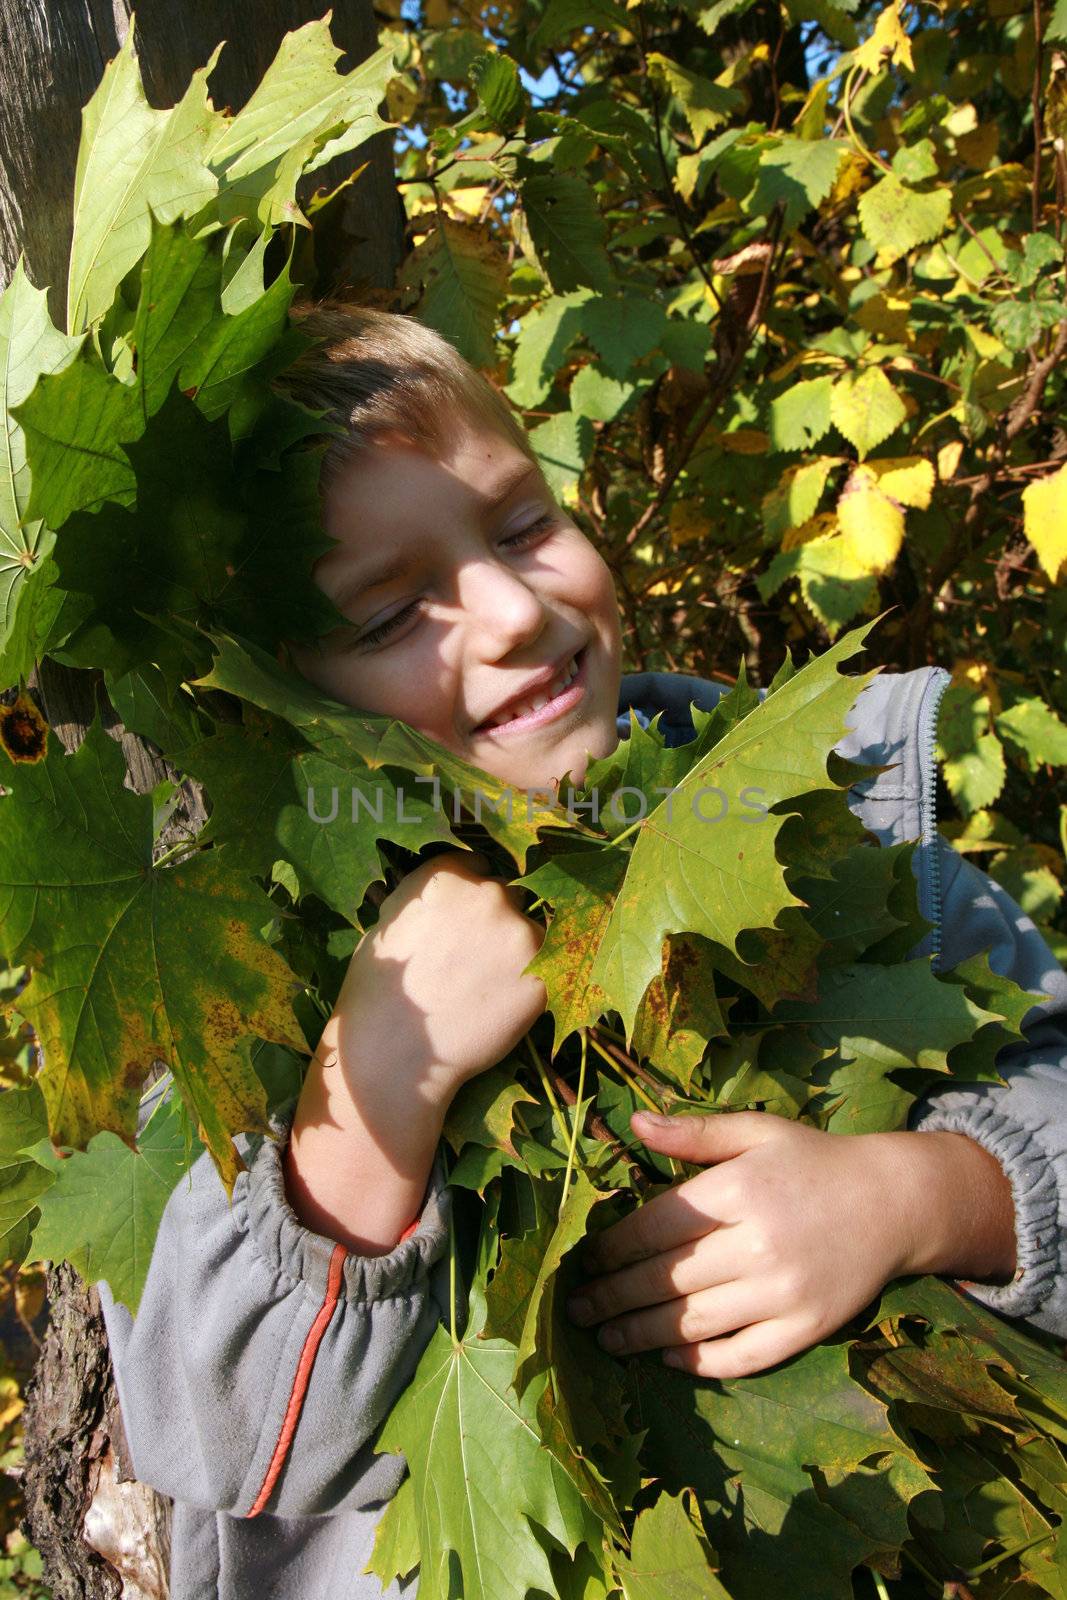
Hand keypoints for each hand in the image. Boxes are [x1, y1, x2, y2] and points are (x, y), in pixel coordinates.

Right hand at [285, 850, 545, 1253]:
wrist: (393, 1053)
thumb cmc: (377, 994)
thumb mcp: (388, 924)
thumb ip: (427, 897)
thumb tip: (452, 886)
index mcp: (446, 875)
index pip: (473, 865)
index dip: (467, 894)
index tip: (462, 920)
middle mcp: (488, 893)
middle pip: (506, 895)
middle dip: (494, 920)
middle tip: (472, 961)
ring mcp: (520, 933)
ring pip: (531, 932)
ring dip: (517, 951)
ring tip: (485, 988)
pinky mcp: (544, 975)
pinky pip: (547, 969)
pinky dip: (531, 984)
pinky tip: (500, 1006)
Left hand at [566, 1108, 1016, 1378]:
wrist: (896, 1202)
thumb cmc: (814, 1161)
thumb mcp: (756, 1132)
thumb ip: (693, 1133)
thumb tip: (631, 1123)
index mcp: (740, 1190)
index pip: (656, 1227)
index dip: (611, 1249)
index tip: (584, 1262)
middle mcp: (759, 1244)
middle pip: (667, 1279)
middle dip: (613, 1298)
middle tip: (576, 1310)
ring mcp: (784, 1292)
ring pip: (695, 1322)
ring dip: (641, 1335)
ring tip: (606, 1339)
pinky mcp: (807, 1328)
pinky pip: (742, 1355)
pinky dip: (700, 1362)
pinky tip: (668, 1357)